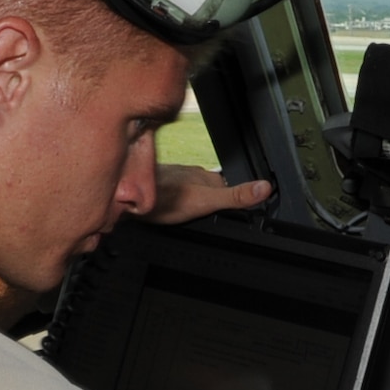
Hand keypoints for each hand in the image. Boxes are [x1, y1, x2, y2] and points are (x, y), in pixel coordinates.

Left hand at [142, 164, 271, 224]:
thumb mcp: (205, 202)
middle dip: (217, 199)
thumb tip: (263, 189)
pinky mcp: (162, 183)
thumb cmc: (162, 200)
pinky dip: (180, 200)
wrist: (126, 198)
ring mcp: (177, 178)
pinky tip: (175, 207)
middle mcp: (194, 175)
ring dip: (197, 198)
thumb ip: (234, 197)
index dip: (237, 197)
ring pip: (195, 188)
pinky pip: (177, 191)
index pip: (232, 186)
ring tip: (196, 211)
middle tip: (218, 214)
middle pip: (214, 187)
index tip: (242, 207)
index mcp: (208, 179)